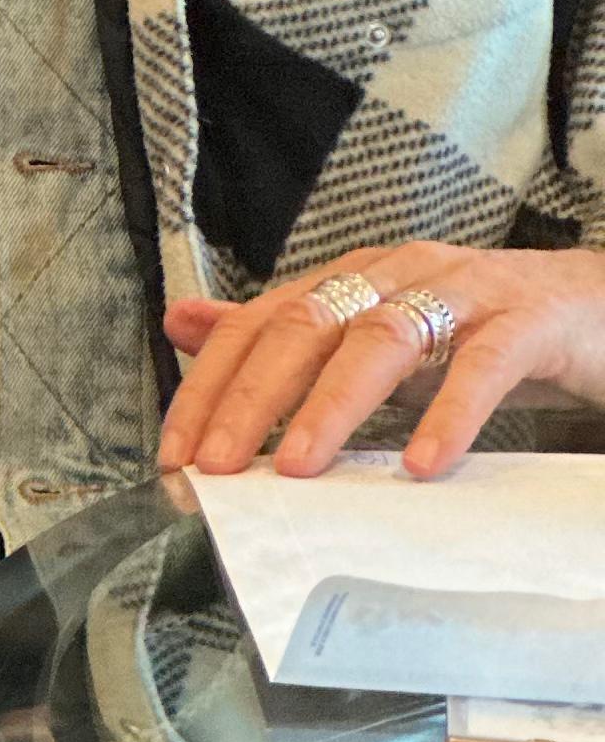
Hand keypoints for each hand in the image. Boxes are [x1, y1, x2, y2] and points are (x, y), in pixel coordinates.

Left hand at [158, 243, 604, 480]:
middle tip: (220, 467)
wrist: (594, 308)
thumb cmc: (475, 329)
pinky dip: (449, 413)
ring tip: (301, 467)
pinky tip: (423, 462)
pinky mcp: (526, 322)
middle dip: (253, 398)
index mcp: (352, 279)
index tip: (177, 455)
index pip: (259, 325)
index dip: (211, 387)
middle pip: (306, 325)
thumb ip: (281, 334)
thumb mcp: (370, 333)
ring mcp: (462, 293)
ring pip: (383, 339)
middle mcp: (396, 274)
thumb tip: (181, 325)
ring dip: (334, 405)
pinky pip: (482, 365)